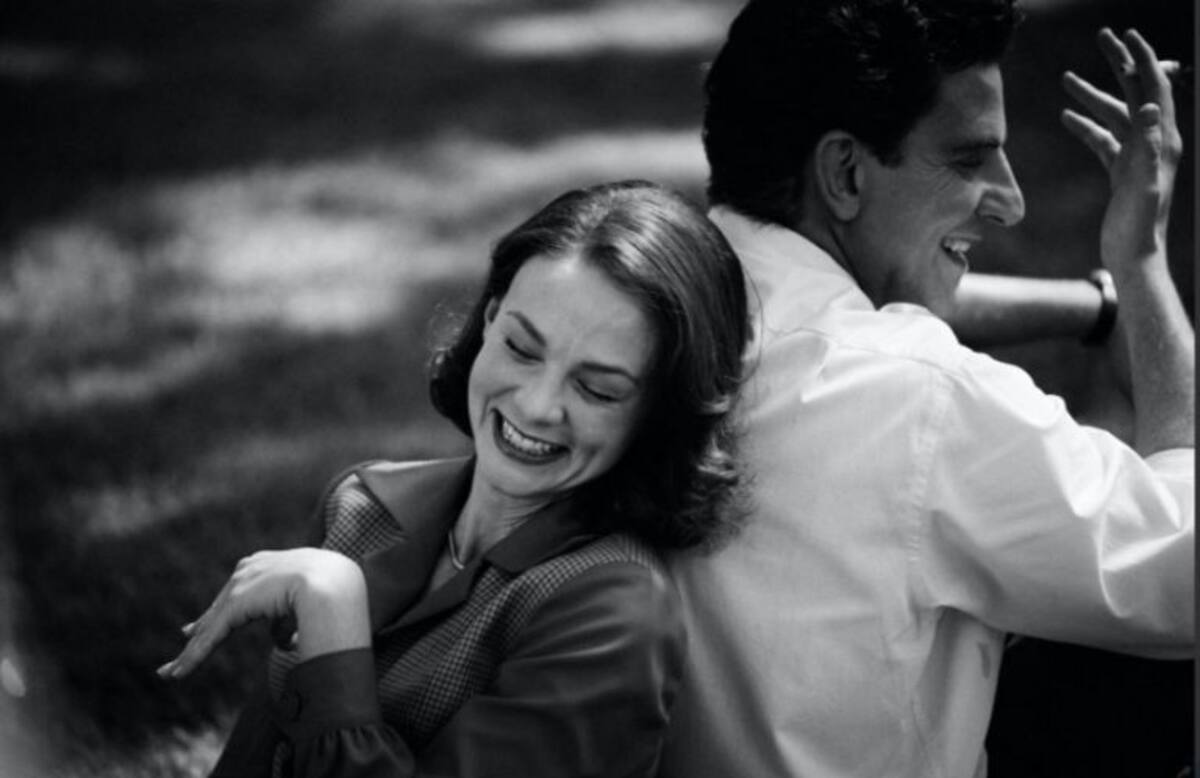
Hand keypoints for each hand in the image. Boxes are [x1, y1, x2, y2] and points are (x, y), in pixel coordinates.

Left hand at [158, 548, 369, 679]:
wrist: (330, 581)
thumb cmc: (330, 591)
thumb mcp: (306, 605)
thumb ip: (289, 622)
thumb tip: (283, 643)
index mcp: (267, 564)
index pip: (238, 590)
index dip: (222, 610)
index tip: (204, 624)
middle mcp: (248, 570)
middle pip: (219, 607)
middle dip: (201, 627)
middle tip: (186, 638)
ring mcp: (239, 587)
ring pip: (211, 626)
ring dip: (192, 652)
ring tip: (172, 672)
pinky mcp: (234, 606)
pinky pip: (211, 637)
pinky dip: (194, 657)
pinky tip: (178, 674)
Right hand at [1061, 28, 1180, 274]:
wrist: (1132, 256)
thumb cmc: (1139, 226)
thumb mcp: (1143, 183)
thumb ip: (1148, 146)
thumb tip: (1150, 106)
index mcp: (1162, 140)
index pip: (1155, 88)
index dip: (1142, 59)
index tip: (1126, 36)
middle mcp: (1153, 142)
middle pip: (1135, 93)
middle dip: (1119, 64)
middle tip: (1102, 38)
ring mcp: (1136, 156)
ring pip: (1114, 115)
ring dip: (1093, 95)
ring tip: (1067, 78)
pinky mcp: (1120, 171)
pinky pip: (1102, 140)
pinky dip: (1085, 126)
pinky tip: (1066, 118)